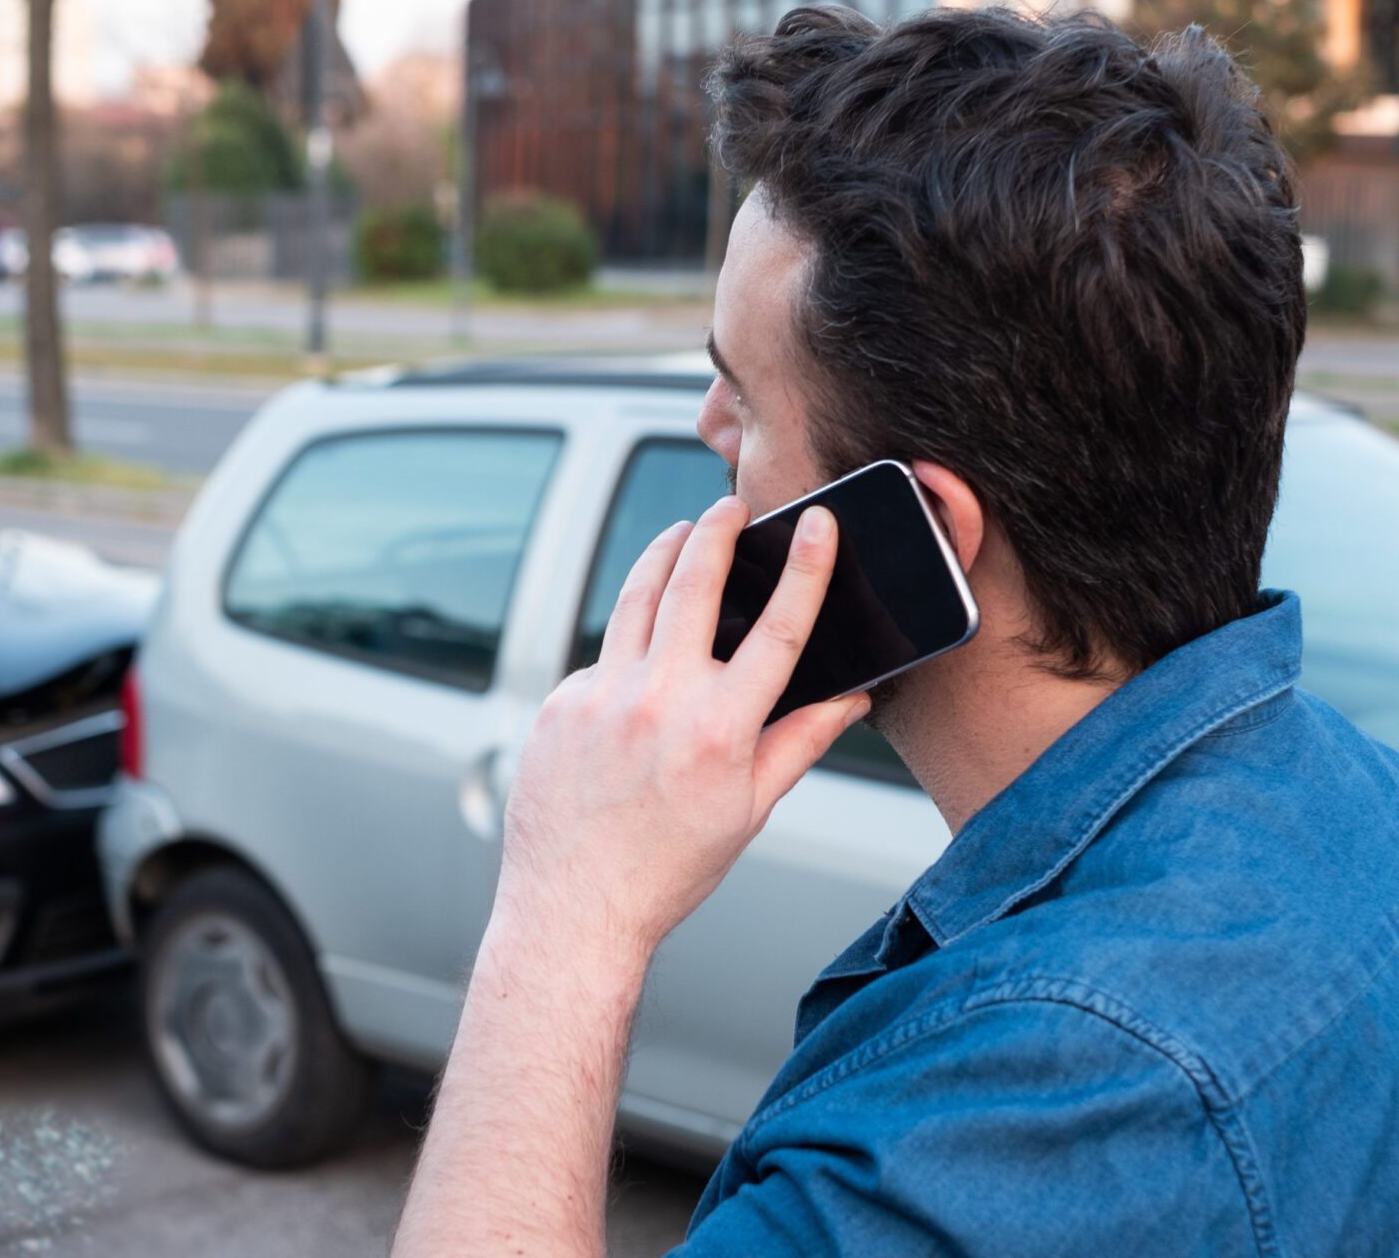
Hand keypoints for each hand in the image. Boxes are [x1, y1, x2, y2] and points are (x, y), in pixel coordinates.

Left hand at [494, 495, 868, 962]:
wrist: (573, 906)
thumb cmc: (667, 868)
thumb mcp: (748, 810)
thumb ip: (799, 742)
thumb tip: (851, 696)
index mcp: (720, 729)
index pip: (778, 627)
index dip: (805, 568)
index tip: (817, 524)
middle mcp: (659, 700)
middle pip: (693, 583)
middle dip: (715, 532)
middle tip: (728, 505)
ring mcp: (601, 696)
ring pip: (635, 598)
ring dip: (662, 556)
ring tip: (681, 535)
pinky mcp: (559, 703)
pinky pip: (601, 656)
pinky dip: (626, 644)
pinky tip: (638, 655)